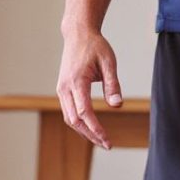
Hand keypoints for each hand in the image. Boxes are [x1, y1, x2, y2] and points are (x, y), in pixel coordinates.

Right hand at [56, 27, 123, 148]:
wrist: (77, 34)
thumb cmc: (95, 46)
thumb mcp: (109, 62)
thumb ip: (112, 85)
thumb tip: (117, 105)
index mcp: (76, 81)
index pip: (84, 113)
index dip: (96, 129)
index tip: (108, 141)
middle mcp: (65, 88)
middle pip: (74, 120)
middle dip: (90, 135)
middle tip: (107, 145)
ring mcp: (61, 89)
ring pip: (69, 118)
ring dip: (84, 131)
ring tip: (101, 140)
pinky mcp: (62, 89)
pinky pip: (68, 112)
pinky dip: (79, 123)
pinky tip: (91, 128)